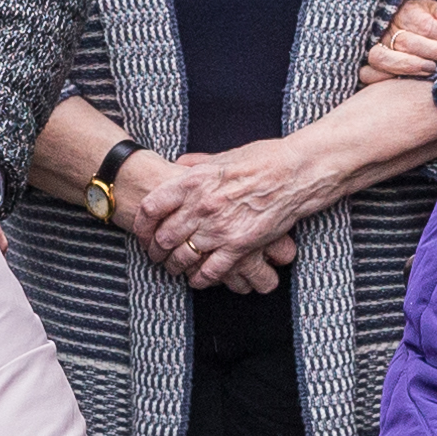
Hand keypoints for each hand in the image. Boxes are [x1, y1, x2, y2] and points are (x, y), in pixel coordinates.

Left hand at [137, 138, 332, 286]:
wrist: (295, 171)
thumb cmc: (261, 159)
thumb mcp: (221, 156)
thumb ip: (196, 165)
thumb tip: (176, 167)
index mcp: (193, 181)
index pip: (151, 208)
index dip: (142, 225)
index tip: (143, 233)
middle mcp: (201, 205)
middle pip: (164, 237)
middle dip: (156, 251)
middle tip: (156, 256)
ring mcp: (219, 227)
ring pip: (183, 257)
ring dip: (175, 267)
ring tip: (174, 268)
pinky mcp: (239, 245)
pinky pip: (210, 270)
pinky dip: (200, 279)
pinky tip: (197, 279)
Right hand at [360, 0, 436, 86]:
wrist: (398, 28)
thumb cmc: (424, 22)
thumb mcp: (436, 11)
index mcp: (407, 13)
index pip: (429, 26)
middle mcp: (388, 30)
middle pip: (412, 43)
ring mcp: (376, 48)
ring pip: (385, 58)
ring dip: (411, 65)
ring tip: (435, 71)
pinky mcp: (368, 67)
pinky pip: (369, 74)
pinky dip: (384, 78)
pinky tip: (404, 84)